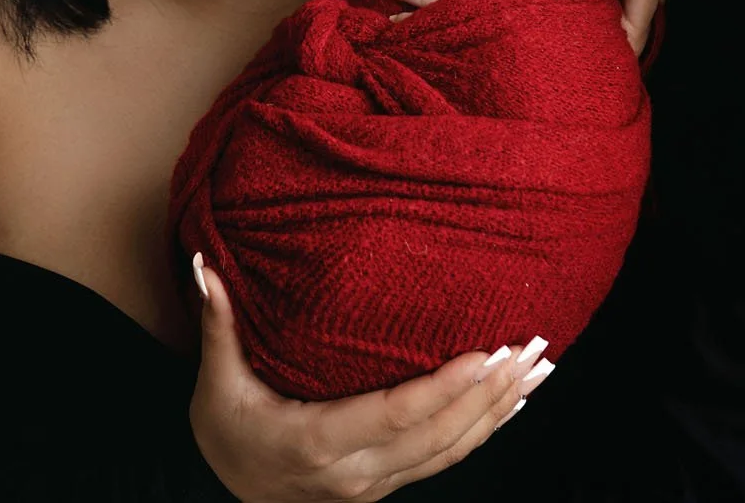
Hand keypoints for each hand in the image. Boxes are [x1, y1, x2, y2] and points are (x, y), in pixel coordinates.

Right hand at [188, 255, 552, 501]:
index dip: (446, 388)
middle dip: (492, 391)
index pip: (396, 414)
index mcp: (318, 443)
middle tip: (533, 346)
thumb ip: (218, 324)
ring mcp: (378, 484)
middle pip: (440, 435)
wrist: (228, 494)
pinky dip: (486, 429)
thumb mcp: (216, 383)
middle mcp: (357, 472)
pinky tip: (514, 402)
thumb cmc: (225, 433)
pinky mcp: (390, 483)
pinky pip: (448, 457)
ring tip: (541, 368)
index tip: (486, 353)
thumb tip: (204, 264)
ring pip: (453, 450)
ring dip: (501, 409)